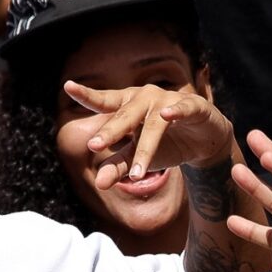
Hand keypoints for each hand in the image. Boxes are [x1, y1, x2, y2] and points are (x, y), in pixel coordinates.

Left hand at [63, 80, 233, 184]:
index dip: (87, 95)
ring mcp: (169, 100)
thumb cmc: (165, 144)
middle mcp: (145, 99)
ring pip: (153, 124)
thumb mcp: (139, 158)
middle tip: (94, 146)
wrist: (203, 142)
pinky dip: (177, 111)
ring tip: (137, 172)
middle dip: (111, 132)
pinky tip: (168, 115)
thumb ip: (119, 167)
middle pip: (125, 116)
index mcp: (127, 106)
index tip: (68, 86)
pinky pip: (184, 108)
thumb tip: (99, 184)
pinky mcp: (195, 106)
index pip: (105, 102)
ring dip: (146, 149)